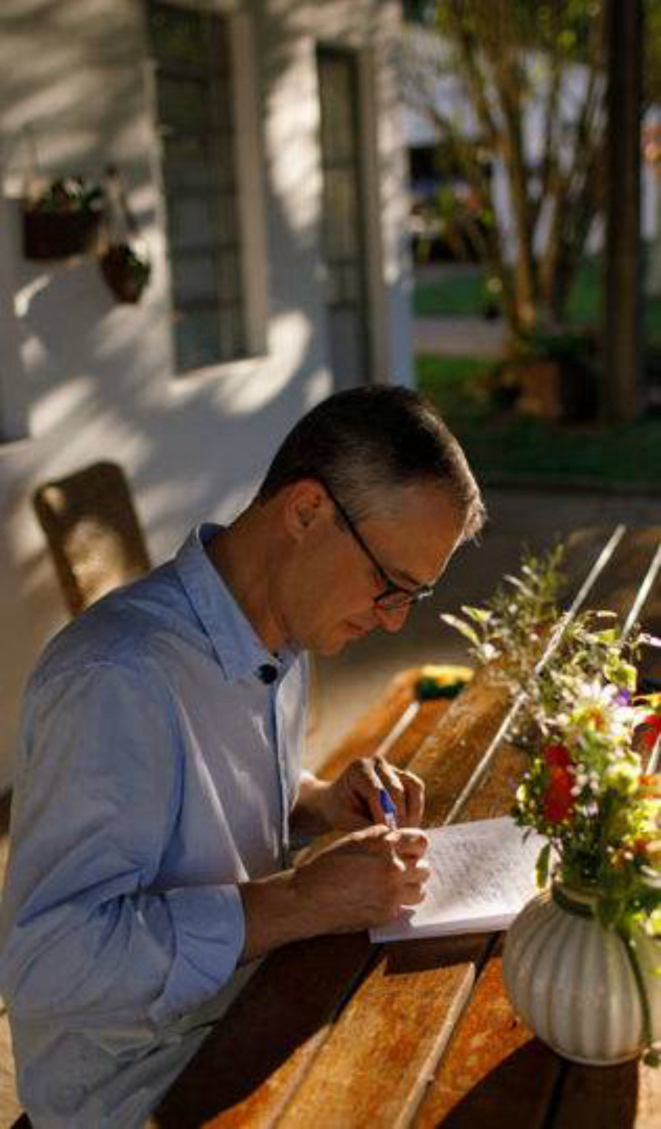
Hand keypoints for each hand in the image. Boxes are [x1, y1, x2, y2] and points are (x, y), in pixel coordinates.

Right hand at [292, 825, 429, 931]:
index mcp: (385, 844)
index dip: (415, 845)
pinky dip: (397, 904)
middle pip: (424, 867)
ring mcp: (391, 893)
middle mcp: (393, 867)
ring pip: (420, 890)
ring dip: (411, 888)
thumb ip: (379, 837)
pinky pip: (404, 908)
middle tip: (400, 870)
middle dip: (415, 868)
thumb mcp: (353, 839)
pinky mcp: (387, 914)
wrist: (308, 897)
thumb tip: (397, 837)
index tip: (410, 850)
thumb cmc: (326, 866)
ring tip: (394, 886)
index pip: (420, 841)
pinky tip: (380, 899)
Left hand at [318, 755, 424, 830]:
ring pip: (413, 786)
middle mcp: (377, 763)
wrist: (339, 802)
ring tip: (405, 834)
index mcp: (358, 769)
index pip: (376, 792)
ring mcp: (393, 767)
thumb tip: (388, 837)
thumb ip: (365, 826)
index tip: (386, 838)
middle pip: (396, 789)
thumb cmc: (339, 811)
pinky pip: (417, 790)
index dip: (383, 816)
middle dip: (399, 817)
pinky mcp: (404, 776)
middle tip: (398, 840)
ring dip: (412, 812)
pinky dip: (416, 809)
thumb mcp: (344, 820)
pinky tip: (409, 827)